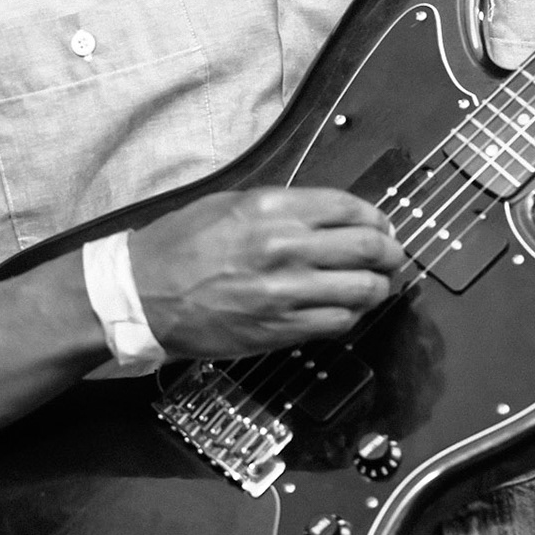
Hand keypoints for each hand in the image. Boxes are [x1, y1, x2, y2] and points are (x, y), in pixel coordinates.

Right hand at [126, 187, 406, 359]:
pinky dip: (351, 315)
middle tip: (393, 255)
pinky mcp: (278, 330)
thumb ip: (285, 207)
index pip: (350, 208)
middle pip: (367, 248)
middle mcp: (284, 247)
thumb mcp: (232, 204)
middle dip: (390, 252)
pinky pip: (337, 323)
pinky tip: (346, 309)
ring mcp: (284, 293)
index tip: (382, 225)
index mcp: (272, 209)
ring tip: (376, 285)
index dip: (377, 217)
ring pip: (361, 290)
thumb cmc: (181, 245)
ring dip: (378, 287)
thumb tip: (333, 215)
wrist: (141, 294)